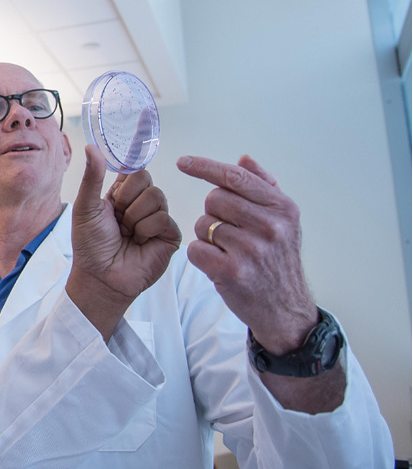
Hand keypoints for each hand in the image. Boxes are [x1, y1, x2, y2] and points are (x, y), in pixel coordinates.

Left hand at [67, 144, 180, 339]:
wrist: (100, 277)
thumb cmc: (90, 246)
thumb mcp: (86, 208)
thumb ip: (92, 177)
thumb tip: (91, 147)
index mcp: (121, 195)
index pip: (134, 168)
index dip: (135, 157)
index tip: (142, 128)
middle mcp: (141, 203)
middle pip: (146, 178)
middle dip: (125, 198)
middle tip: (116, 218)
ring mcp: (157, 218)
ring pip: (156, 197)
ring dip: (134, 217)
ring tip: (126, 234)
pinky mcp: (169, 235)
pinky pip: (163, 218)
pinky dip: (146, 230)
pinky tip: (138, 242)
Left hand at [178, 154, 317, 353]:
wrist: (285, 308)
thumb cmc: (278, 261)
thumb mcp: (284, 221)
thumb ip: (264, 187)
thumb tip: (243, 159)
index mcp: (283, 208)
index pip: (236, 177)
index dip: (205, 166)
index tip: (183, 161)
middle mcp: (270, 226)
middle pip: (214, 199)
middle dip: (212, 212)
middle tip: (227, 232)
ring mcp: (251, 249)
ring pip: (202, 224)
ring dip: (206, 236)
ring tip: (227, 250)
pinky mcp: (232, 271)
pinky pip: (196, 249)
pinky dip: (201, 255)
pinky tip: (218, 264)